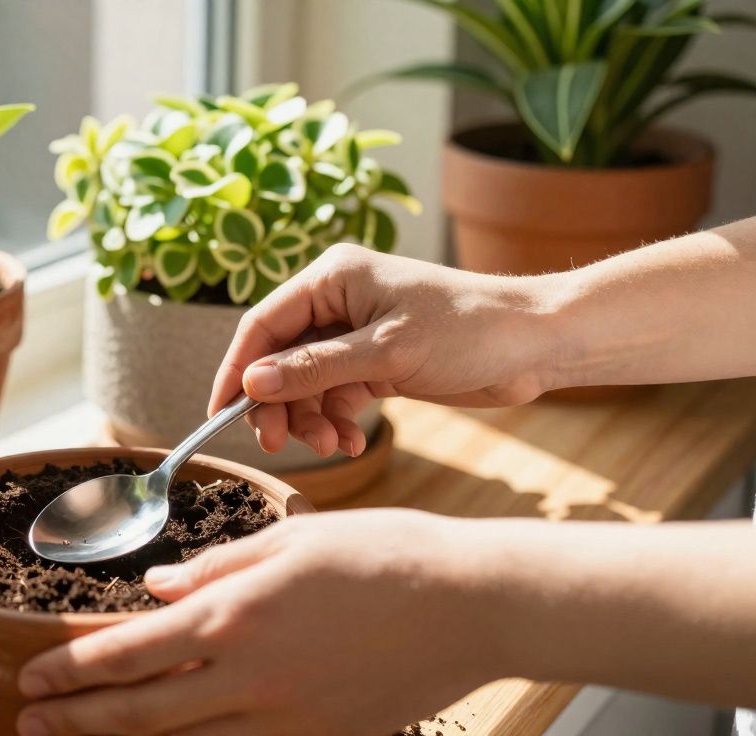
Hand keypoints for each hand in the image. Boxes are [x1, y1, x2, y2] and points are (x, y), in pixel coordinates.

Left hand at [16, 511, 503, 735]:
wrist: (469, 606)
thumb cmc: (381, 556)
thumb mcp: (289, 540)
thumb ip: (215, 568)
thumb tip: (156, 588)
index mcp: (234, 617)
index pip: (129, 653)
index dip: (72, 669)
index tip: (33, 676)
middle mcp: (247, 677)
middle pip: (140, 712)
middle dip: (76, 720)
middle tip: (28, 722)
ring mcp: (283, 718)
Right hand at [209, 244, 564, 455]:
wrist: (536, 345)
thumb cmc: (468, 331)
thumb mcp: (386, 353)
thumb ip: (315, 368)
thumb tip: (251, 384)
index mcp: (332, 277)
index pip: (263, 324)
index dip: (237, 369)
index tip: (220, 412)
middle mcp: (337, 301)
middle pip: (280, 357)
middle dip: (278, 403)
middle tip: (278, 443)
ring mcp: (355, 333)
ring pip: (305, 383)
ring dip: (310, 418)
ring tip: (332, 446)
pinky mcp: (375, 363)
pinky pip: (334, 394)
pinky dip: (336, 420)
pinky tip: (352, 442)